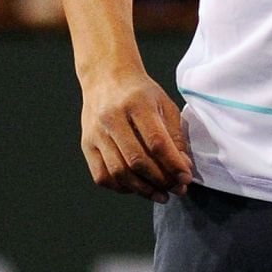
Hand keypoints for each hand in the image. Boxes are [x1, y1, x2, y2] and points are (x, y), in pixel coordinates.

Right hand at [79, 66, 193, 201]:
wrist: (106, 77)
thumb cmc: (139, 92)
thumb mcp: (163, 104)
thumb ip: (174, 136)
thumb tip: (182, 168)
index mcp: (136, 103)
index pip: (156, 142)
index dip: (173, 164)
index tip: (185, 177)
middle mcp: (112, 117)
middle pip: (137, 160)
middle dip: (160, 180)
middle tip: (176, 188)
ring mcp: (96, 132)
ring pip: (118, 172)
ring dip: (142, 189)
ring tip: (160, 194)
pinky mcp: (86, 144)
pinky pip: (102, 175)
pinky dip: (121, 187)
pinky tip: (136, 186)